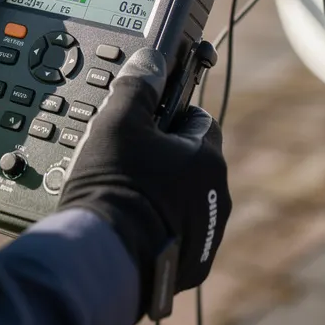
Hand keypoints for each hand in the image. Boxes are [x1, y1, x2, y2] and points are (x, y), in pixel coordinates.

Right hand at [58, 48, 230, 320]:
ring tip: (129, 196)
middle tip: (131, 161)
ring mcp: (207, 233)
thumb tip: (150, 59)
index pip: (199, 122)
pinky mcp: (192, 265)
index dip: (171, 118)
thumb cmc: (114, 186)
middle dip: (169, 159)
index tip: (147, 124)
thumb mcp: (117, 123)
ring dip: (168, 196)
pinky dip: (164, 230)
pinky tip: (135, 228)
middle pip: (195, 164)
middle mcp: (217, 196)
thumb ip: (138, 86)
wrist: (107, 254)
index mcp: (206, 158)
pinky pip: (182, 237)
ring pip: (190, 202)